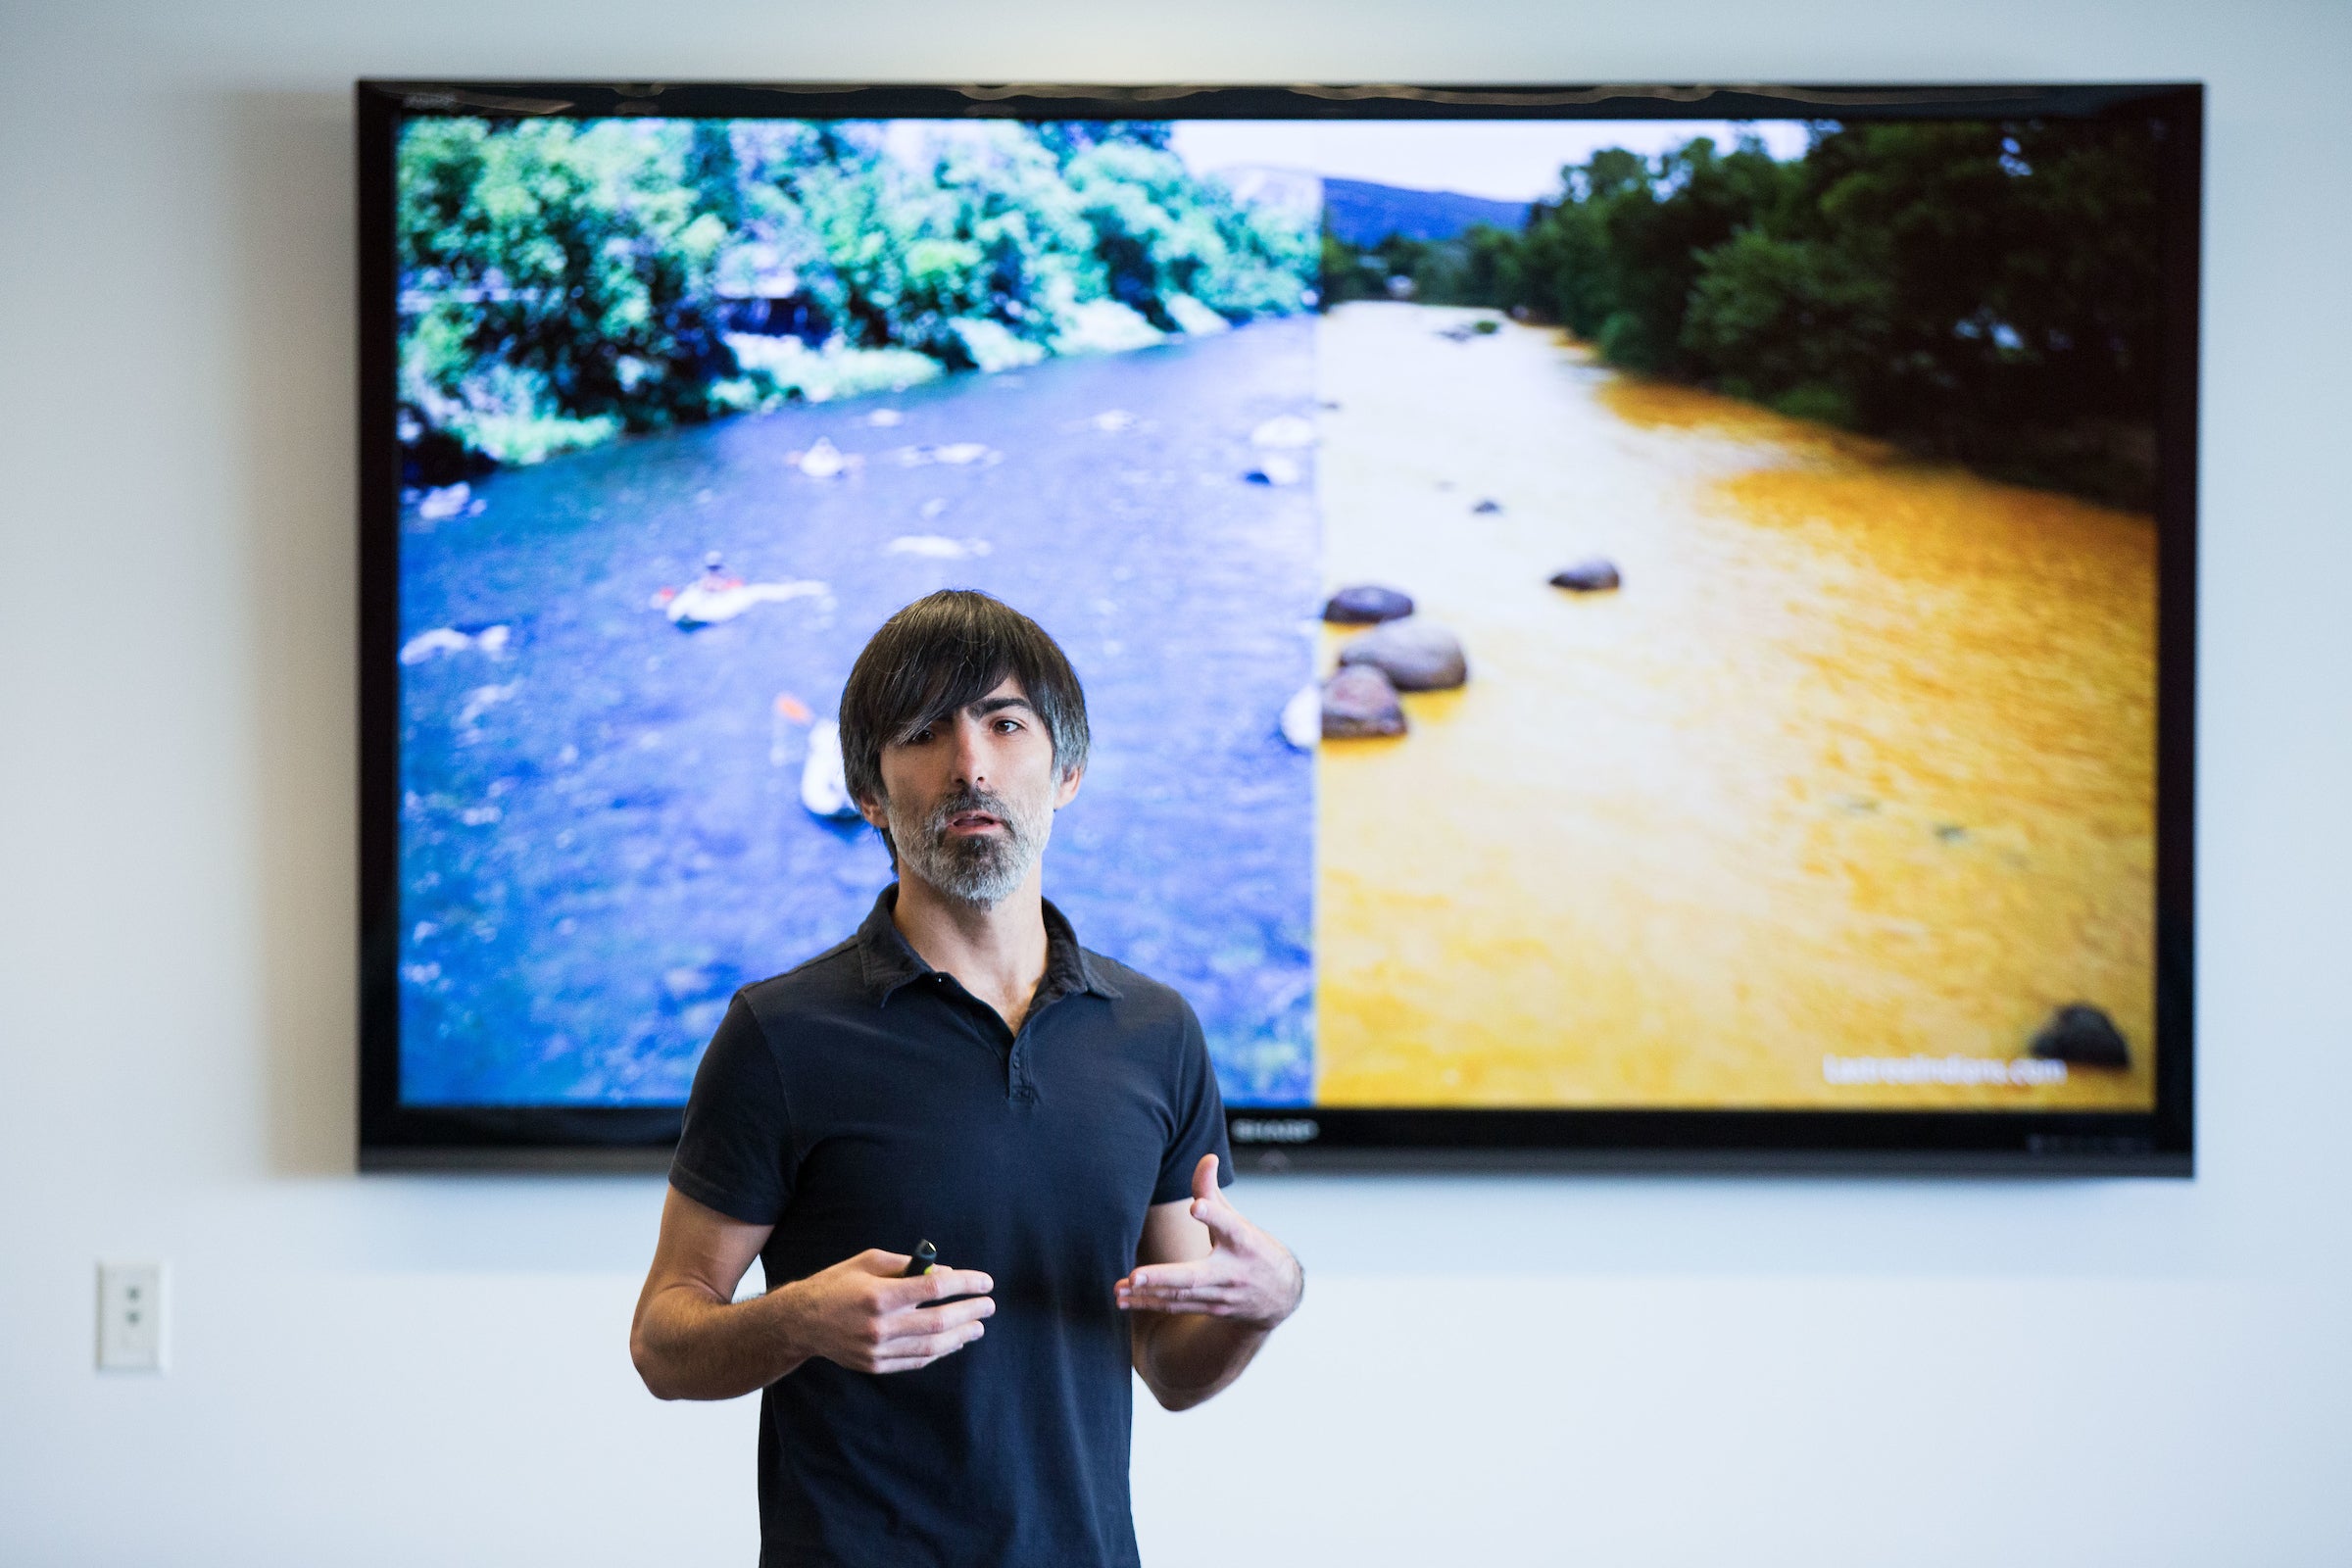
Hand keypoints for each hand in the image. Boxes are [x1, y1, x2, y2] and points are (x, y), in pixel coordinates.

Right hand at [775, 1249, 994, 1373]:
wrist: (802, 1321)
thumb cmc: (837, 1283)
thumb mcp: (868, 1261)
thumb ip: (908, 1266)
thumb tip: (946, 1274)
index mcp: (879, 1294)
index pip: (934, 1289)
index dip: (965, 1284)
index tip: (985, 1282)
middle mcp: (880, 1326)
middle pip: (938, 1320)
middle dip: (970, 1312)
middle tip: (989, 1306)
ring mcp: (877, 1350)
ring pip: (932, 1346)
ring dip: (960, 1336)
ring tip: (978, 1326)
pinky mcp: (875, 1365)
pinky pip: (916, 1360)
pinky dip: (939, 1351)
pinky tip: (953, 1341)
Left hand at [1115, 1155, 1302, 1329]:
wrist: (1282, 1295)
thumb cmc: (1252, 1248)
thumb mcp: (1238, 1218)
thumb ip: (1213, 1191)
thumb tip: (1207, 1157)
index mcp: (1243, 1241)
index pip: (1229, 1224)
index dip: (1213, 1214)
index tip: (1196, 1206)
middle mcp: (1232, 1271)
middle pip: (1195, 1276)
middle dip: (1163, 1276)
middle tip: (1135, 1276)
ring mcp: (1221, 1295)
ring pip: (1180, 1296)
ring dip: (1147, 1294)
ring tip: (1119, 1288)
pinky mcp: (1211, 1309)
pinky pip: (1176, 1307)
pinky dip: (1149, 1304)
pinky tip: (1124, 1301)